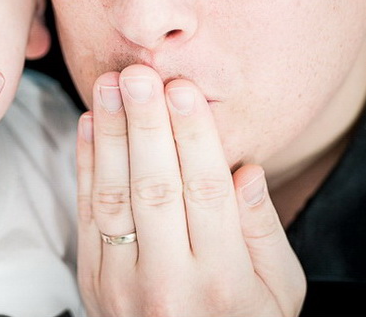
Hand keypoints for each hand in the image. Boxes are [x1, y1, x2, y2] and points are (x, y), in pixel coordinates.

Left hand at [76, 64, 305, 316]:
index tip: (183, 89)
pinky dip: (86, 166)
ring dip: (110, 135)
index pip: (206, 193)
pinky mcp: (93, 282)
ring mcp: (123, 285)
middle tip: (139, 74)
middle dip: (145, 124)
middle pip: (156, 188)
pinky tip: (91, 125)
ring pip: (115, 197)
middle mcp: (170, 283)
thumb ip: (263, 231)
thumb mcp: (280, 292)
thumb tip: (245, 170)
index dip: (193, 136)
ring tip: (110, 85)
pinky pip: (88, 216)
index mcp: (224, 280)